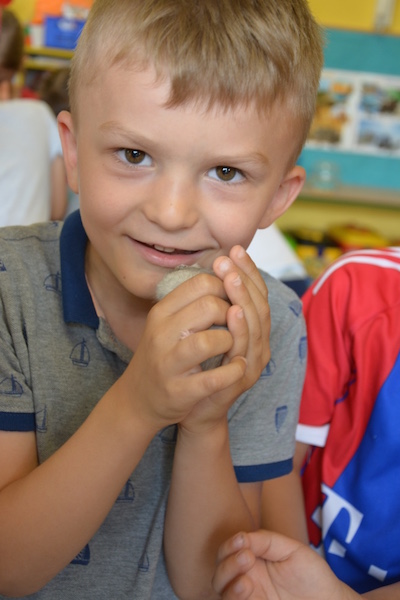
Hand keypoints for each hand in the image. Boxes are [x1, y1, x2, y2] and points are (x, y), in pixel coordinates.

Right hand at [119, 267, 246, 431]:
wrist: (137, 399)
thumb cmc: (163, 356)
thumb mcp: (169, 323)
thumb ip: (192, 301)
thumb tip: (228, 273)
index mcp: (161, 312)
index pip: (201, 283)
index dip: (226, 286)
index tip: (233, 299)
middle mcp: (161, 334)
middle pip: (209, 306)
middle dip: (233, 312)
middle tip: (235, 324)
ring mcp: (168, 364)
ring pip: (208, 341)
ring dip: (231, 341)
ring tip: (234, 347)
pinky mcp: (179, 391)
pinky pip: (213, 378)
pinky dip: (232, 371)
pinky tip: (238, 366)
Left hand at [180, 246, 270, 432]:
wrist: (193, 407)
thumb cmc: (198, 366)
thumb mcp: (207, 330)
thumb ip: (214, 307)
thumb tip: (211, 270)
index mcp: (252, 329)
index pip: (256, 293)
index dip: (249, 270)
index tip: (235, 249)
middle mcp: (259, 342)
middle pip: (260, 303)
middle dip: (245, 278)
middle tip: (229, 257)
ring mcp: (254, 360)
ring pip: (257, 323)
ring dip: (244, 298)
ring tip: (231, 276)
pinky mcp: (244, 376)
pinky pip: (246, 349)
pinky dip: (241, 329)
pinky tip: (232, 311)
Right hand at [213, 530, 357, 599]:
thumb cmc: (312, 574)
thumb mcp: (292, 550)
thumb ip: (266, 541)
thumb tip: (242, 538)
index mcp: (253, 559)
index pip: (228, 551)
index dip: (229, 545)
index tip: (241, 541)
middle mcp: (247, 578)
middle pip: (220, 571)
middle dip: (227, 563)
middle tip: (246, 557)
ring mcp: (250, 597)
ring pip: (221, 590)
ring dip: (228, 580)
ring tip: (245, 579)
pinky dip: (233, 596)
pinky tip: (246, 588)